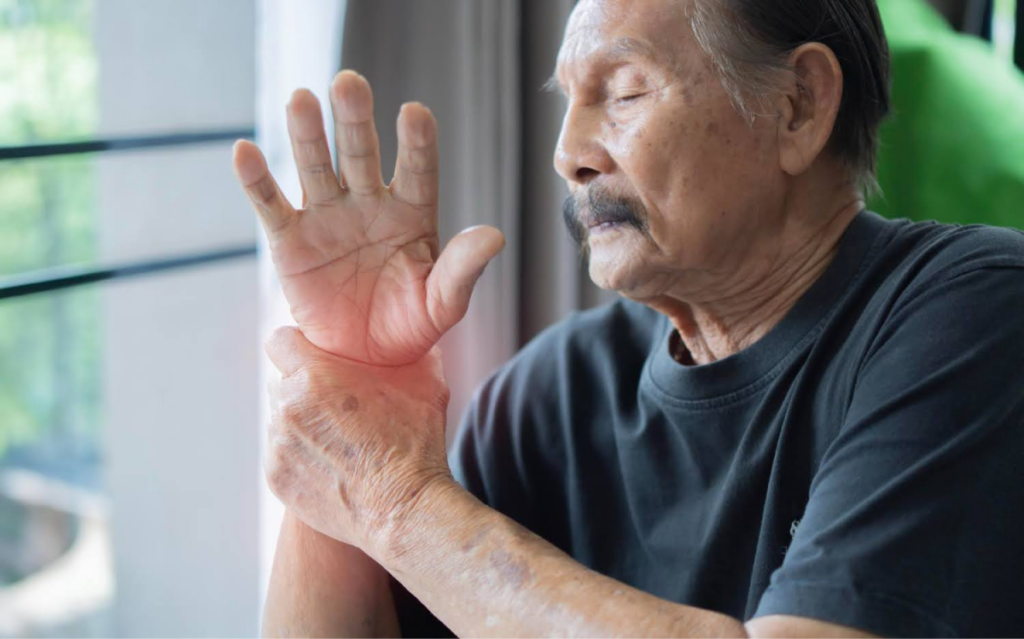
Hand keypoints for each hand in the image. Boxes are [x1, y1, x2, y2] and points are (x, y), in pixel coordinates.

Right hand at [233, 71, 504, 364]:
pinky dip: (256, 180)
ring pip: (316, 166)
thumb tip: (495, 236)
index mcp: (412, 212)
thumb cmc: (411, 325)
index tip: (415, 113)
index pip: (417, 169)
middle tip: (349, 82)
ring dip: (307, 135)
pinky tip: (245, 150)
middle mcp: (369, 203)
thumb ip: (462, 269)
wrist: (365, 360)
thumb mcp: (442, 303)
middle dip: (355, 120)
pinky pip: (272, 205)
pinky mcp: (290, 241)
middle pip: (361, 153)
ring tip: (301, 98)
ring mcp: (327, 217)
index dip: (416, 142)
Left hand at [263, 326, 456, 555]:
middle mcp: (286, 408)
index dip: (300, 347)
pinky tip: (334, 462)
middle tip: (339, 401)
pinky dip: (301, 454)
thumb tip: (413, 339)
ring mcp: (277, 447)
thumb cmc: (415, 444)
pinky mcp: (276, 478)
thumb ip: (407, 352)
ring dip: (302, 422)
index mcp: (313, 377)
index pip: (280, 341)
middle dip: (305, 386)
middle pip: (282, 381)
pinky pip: (281, 453)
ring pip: (281, 419)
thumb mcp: (424, 382)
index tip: (318, 358)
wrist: (405, 511)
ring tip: (340, 437)